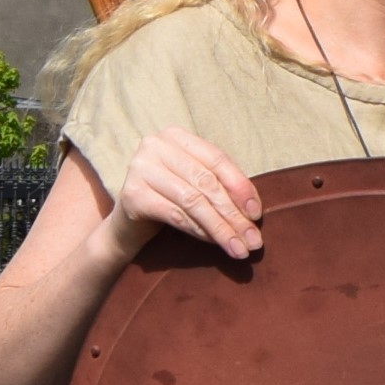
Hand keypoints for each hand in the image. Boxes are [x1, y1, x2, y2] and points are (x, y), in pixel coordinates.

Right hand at [102, 129, 263, 262]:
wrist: (128, 225)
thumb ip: (222, 187)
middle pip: (206, 182)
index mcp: (176, 136)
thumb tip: (253, 213)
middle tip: (253, 240)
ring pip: (193, 200)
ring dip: (220, 227)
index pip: (217, 160)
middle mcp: (155, 145)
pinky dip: (199, 230)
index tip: (257, 214)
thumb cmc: (170, 200)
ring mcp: (140, 168)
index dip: (241, 187)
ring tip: (239, 248)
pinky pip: (175, 214)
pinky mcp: (132, 194)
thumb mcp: (198, 186)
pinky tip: (215, 243)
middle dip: (233, 214)